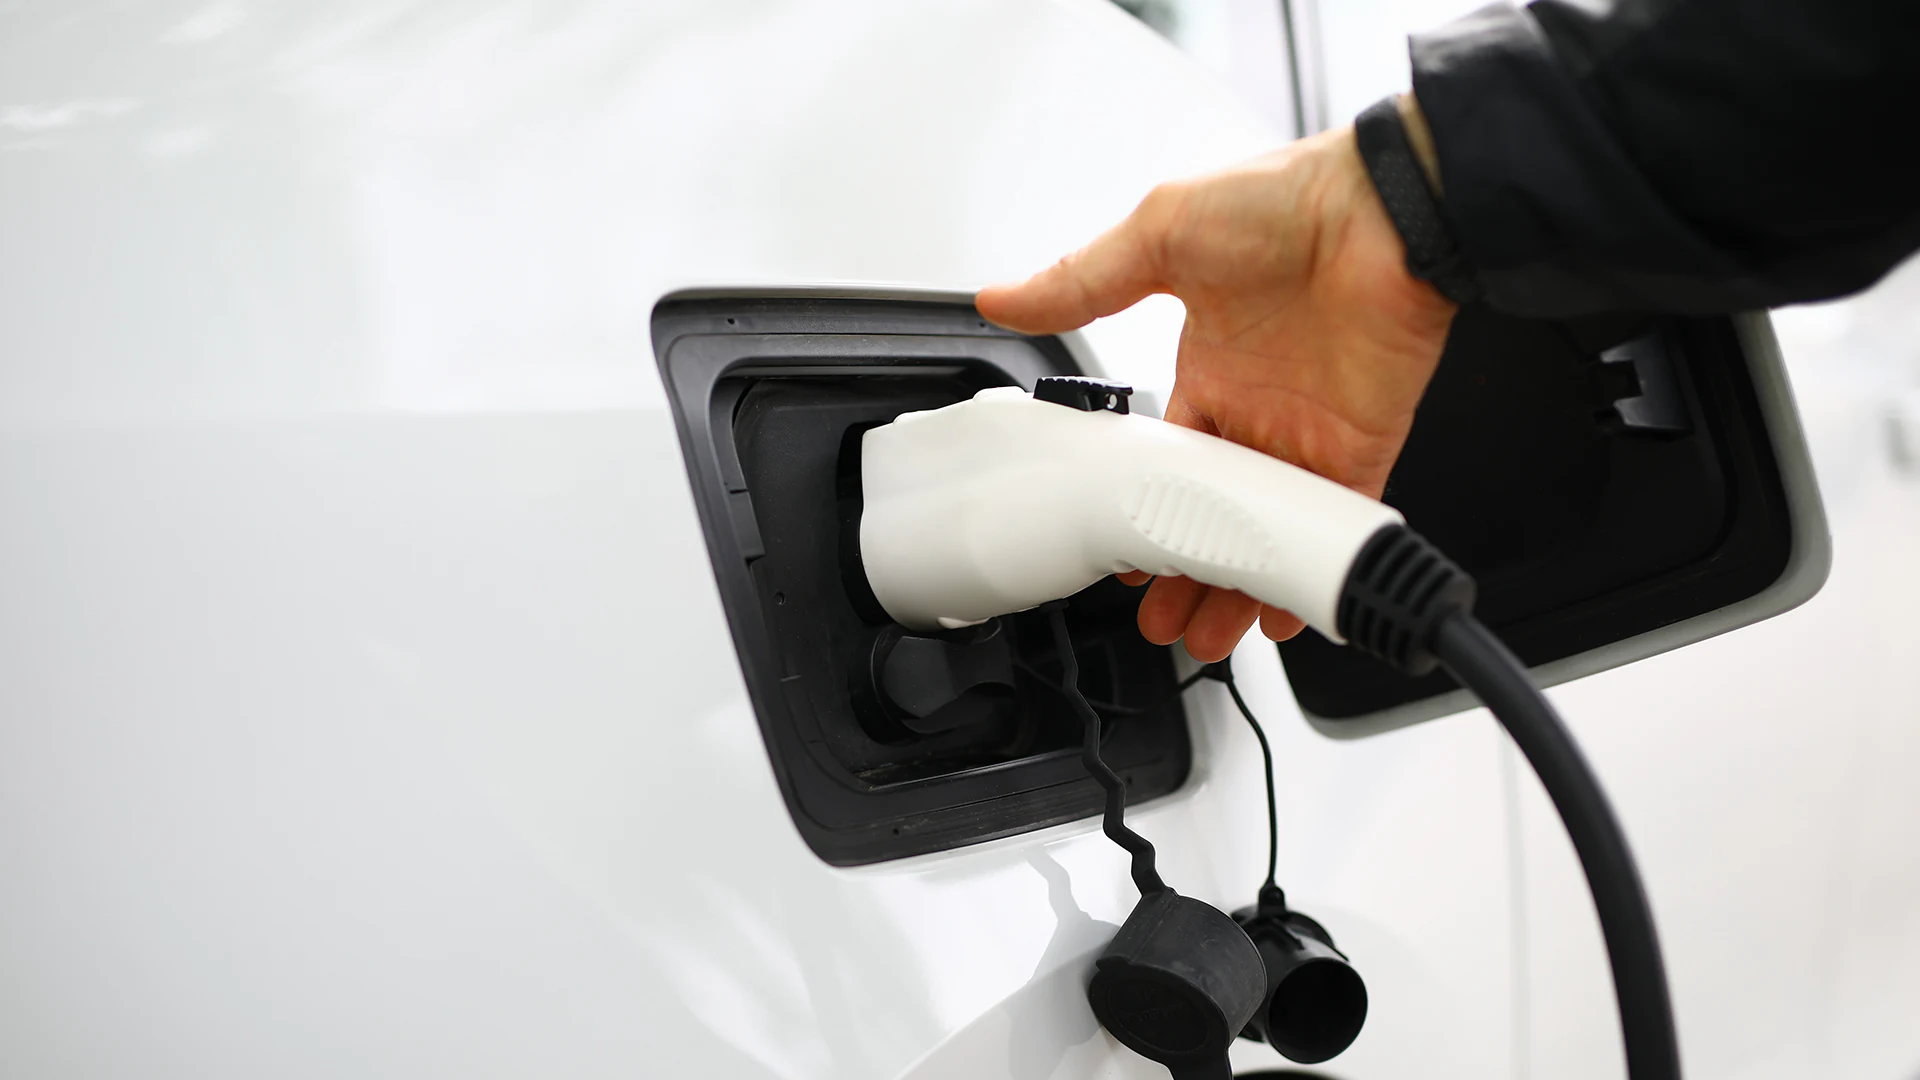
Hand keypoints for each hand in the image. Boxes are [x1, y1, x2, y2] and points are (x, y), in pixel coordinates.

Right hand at [977, 120, 1457, 661]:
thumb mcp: (1159, 234)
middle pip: (1214, 514)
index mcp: (1209, 366)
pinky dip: (1307, 573)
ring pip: (1266, 534)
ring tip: (1209, 636)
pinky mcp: (1358, 447)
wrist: (1388, 205)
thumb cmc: (1287, 201)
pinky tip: (1281, 612)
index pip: (1168, 463)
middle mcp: (1257, 408)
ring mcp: (1307, 433)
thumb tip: (1003, 297)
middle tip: (1162, 620)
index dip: (1147, 513)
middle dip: (1187, 572)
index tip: (1127, 556)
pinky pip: (1331, 526)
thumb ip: (1081, 281)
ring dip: (1238, 587)